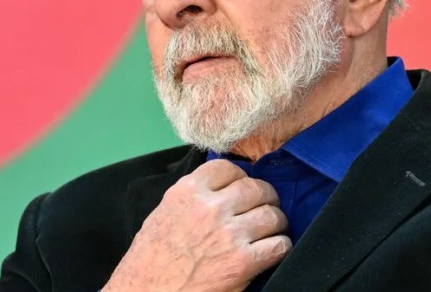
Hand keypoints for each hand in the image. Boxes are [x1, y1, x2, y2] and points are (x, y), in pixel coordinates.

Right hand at [103, 159, 291, 291]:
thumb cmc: (150, 261)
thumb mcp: (164, 213)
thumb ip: (192, 197)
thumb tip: (219, 189)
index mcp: (188, 192)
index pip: (228, 168)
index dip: (240, 178)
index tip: (242, 188)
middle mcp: (210, 208)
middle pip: (256, 188)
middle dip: (264, 198)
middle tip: (264, 208)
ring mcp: (229, 234)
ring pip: (272, 215)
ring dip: (275, 223)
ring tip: (270, 230)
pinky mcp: (243, 262)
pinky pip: (279, 244)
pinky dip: (280, 246)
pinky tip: (272, 250)